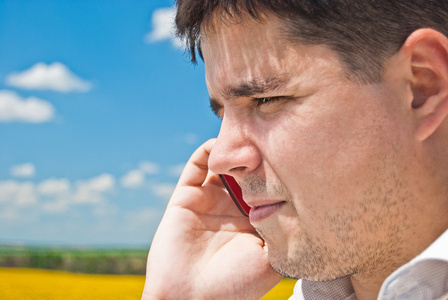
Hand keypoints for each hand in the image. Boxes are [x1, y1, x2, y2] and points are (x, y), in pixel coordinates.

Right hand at [142, 139, 282, 299]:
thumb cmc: (237, 285)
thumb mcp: (274, 260)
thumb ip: (287, 233)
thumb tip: (308, 205)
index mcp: (253, 221)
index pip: (267, 185)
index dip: (276, 168)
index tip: (289, 150)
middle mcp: (232, 208)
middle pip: (245, 171)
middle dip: (256, 154)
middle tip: (269, 136)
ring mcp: (208, 201)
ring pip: (222, 164)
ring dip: (233, 149)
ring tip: (247, 136)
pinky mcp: (186, 197)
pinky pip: (196, 166)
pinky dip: (208, 151)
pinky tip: (223, 146)